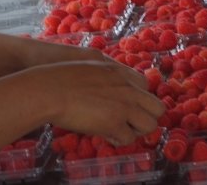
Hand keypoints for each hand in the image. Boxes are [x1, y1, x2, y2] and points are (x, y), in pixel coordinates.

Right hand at [34, 60, 163, 145]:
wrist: (49, 89)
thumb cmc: (59, 77)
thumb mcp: (87, 66)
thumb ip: (103, 74)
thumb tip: (106, 87)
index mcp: (119, 71)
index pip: (145, 85)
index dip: (137, 98)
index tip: (126, 105)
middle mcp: (127, 87)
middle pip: (157, 107)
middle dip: (145, 116)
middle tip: (129, 122)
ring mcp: (124, 105)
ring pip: (150, 125)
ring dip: (136, 130)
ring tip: (118, 130)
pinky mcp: (114, 122)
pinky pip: (129, 138)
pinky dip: (119, 140)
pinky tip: (106, 135)